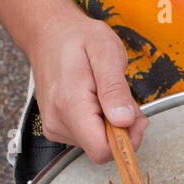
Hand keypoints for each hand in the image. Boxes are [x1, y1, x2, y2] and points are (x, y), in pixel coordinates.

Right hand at [25, 5, 147, 163]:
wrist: (48, 33)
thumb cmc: (78, 38)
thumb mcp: (106, 52)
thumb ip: (115, 88)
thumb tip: (125, 120)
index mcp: (70, 105)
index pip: (102, 150)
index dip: (127, 140)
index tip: (135, 117)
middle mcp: (58, 122)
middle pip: (102, 148)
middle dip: (122, 128)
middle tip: (124, 97)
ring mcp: (55, 126)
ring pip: (97, 143)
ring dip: (112, 123)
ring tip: (107, 93)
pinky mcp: (57, 127)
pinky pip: (87, 136)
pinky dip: (100, 122)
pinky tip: (97, 99)